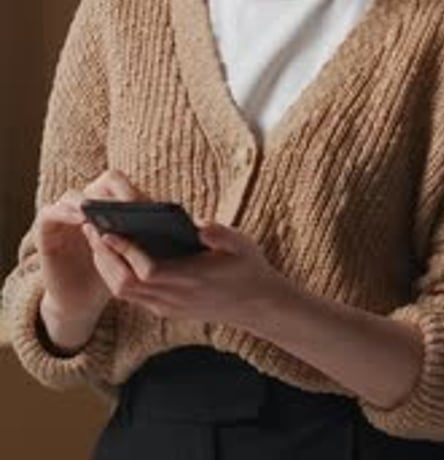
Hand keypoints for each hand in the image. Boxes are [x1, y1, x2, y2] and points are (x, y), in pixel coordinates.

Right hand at [36, 171, 146, 332]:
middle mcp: (87, 203)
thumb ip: (154, 237)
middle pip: (99, 184)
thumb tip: (191, 231)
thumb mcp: (135, 254)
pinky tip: (83, 222)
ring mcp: (65, 214)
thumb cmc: (113, 273)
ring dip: (88, 202)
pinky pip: (50, 212)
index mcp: (110, 204)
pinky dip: (64, 212)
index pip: (120, 183)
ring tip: (103, 212)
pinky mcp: (47, 228)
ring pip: (74, 195)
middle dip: (115, 195)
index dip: (133, 192)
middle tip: (128, 208)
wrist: (82, 298)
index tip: (147, 208)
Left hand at [83, 221, 286, 328]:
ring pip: (125, 293)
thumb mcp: (242, 245)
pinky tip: (114, 257)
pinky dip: (117, 277)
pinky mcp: (166, 310)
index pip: (148, 271)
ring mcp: (169, 307)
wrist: (259, 306)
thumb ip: (220, 234)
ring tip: (97, 240)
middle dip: (104, 258)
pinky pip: (132, 297)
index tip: (109, 231)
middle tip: (92, 230)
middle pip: (126, 284)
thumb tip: (198, 224)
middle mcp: (175, 298)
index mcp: (192, 280)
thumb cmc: (248, 269)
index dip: (125, 253)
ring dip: (106, 268)